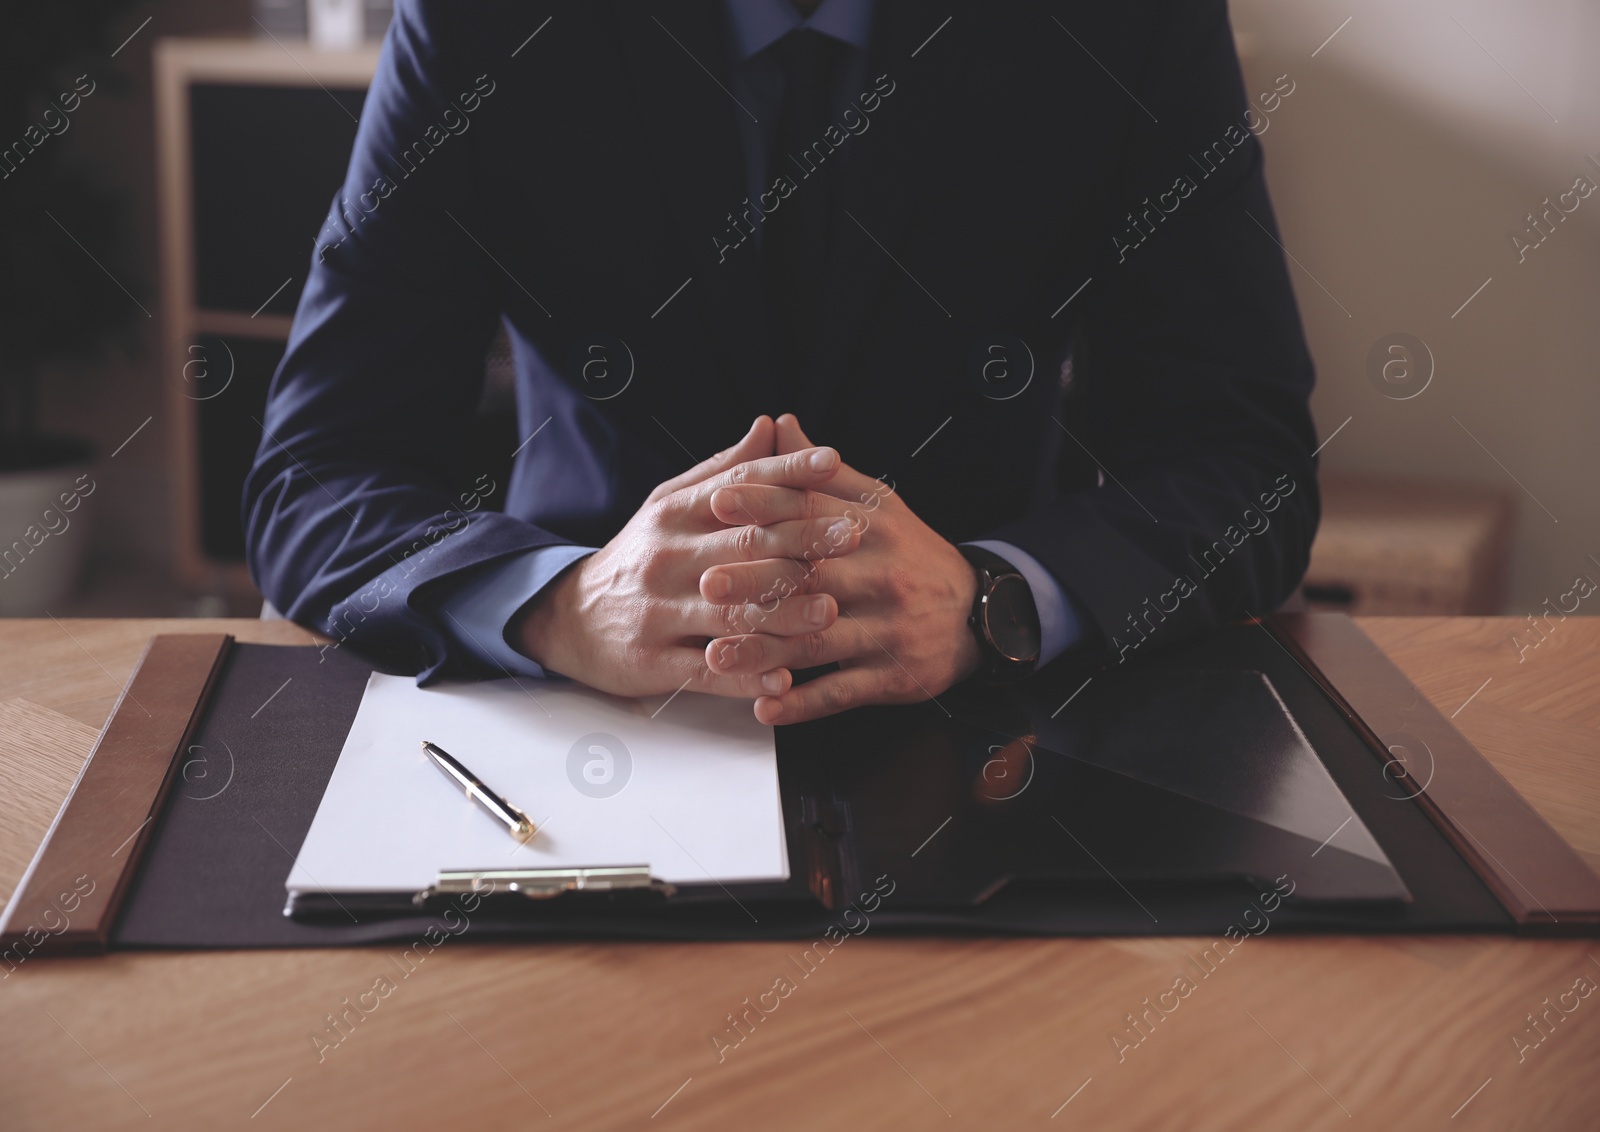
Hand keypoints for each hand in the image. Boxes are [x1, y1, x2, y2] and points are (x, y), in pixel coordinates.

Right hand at [511, 416, 863, 698]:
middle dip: (801, 540)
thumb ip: (724, 471)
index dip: (786, 472)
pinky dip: (745, 677)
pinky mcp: (652, 661)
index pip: (738, 485)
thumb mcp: (670, 505)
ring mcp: (659, 611)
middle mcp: (667, 557)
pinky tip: (784, 681)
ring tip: (829, 611)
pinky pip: (706, 671)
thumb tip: (770, 426)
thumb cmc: (639, 557)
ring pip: (729, 611)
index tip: (832, 461)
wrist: (569, 618)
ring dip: (783, 613)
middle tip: (852, 536)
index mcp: (676, 514)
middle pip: (742, 546)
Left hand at [701, 414, 982, 723]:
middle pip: (812, 577)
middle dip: (757, 582)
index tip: (719, 502)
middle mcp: (882, 575)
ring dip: (767, 651)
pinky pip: (844, 692)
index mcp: (873, 528)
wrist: (978, 614)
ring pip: (821, 640)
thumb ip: (822, 474)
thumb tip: (778, 425)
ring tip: (718, 656)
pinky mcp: (896, 676)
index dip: (765, 505)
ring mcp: (889, 629)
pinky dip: (803, 703)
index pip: (813, 511)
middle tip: (706, 584)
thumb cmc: (910, 555)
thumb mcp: (877, 505)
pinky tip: (766, 706)